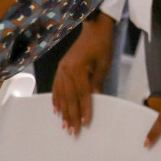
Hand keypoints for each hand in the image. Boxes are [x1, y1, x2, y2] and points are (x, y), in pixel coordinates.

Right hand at [51, 14, 115, 134]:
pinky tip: (56, 110)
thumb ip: (97, 83)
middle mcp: (65, 70)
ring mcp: (61, 69)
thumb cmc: (102, 45)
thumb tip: (95, 101)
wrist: (94, 29)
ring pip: (61, 94)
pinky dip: (56, 99)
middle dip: (71, 116)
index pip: (82, 94)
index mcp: (77, 68)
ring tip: (64, 125)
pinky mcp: (60, 68)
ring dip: (63, 111)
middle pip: (69, 97)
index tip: (86, 123)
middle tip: (73, 131)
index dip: (84, 109)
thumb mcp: (104, 65)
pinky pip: (56, 86)